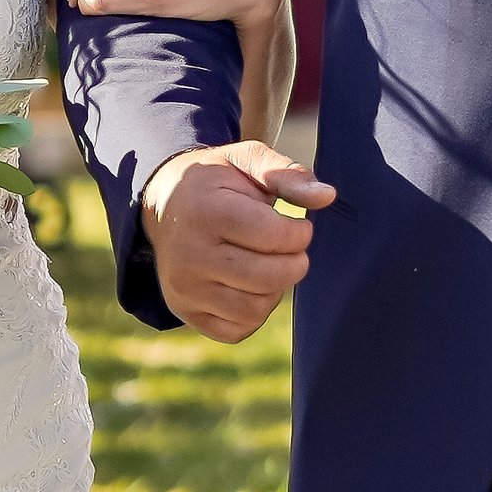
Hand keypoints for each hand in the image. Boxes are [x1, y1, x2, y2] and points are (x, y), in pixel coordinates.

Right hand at [142, 138, 334, 341]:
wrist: (164, 203)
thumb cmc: (217, 182)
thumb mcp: (247, 161)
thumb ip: (289, 175)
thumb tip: (327, 196)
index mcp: (206, 212)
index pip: (273, 237)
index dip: (300, 234)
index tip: (299, 226)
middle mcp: (189, 255)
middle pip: (267, 277)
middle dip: (294, 263)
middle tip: (291, 248)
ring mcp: (184, 287)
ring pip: (254, 309)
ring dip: (275, 289)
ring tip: (269, 264)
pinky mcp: (185, 311)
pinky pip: (236, 330)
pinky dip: (254, 313)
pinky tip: (251, 285)